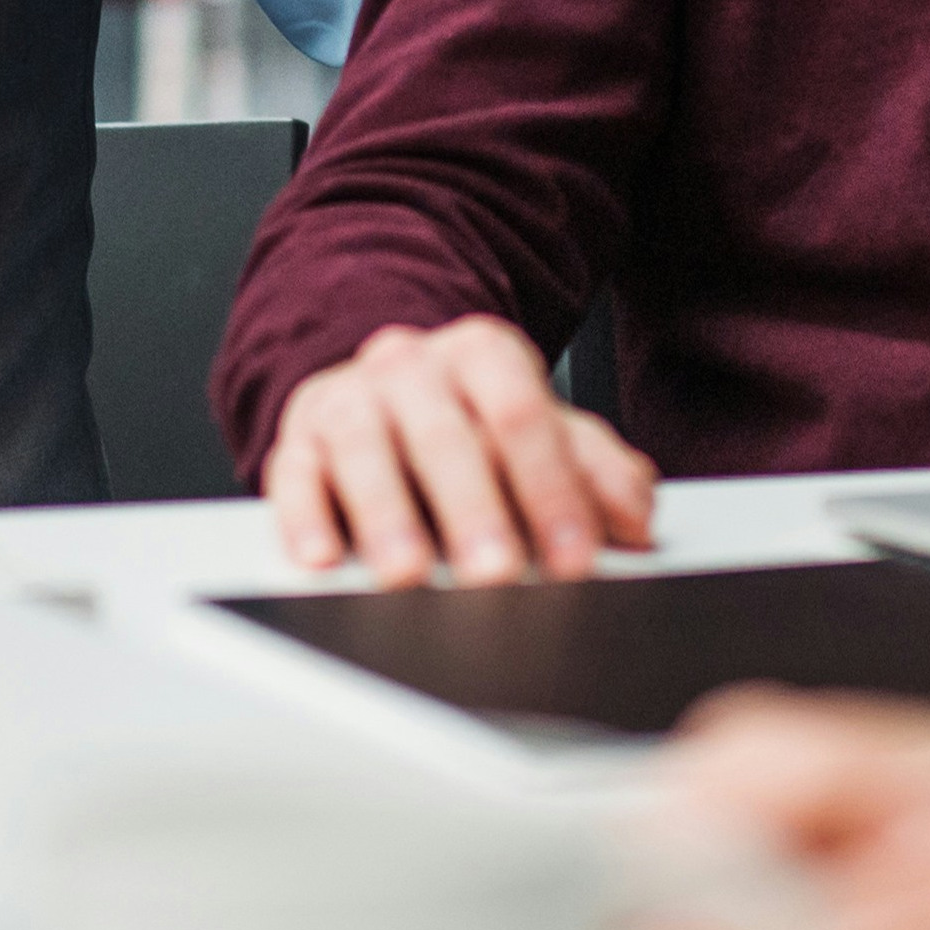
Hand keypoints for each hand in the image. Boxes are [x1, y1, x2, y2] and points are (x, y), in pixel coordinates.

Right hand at [261, 314, 659, 584]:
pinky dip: (305, 517)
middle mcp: (411, 367)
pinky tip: (323, 558)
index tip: (573, 557)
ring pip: (365, 449)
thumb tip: (637, 519)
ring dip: (388, 517)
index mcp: (482, 354)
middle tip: (496, 575)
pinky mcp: (296, 441)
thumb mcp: (545, 434)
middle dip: (474, 510)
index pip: (521, 414)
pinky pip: (292, 474)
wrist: (383, 390)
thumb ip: (597, 470)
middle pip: (444, 434)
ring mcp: (349, 400)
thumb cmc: (473, 425)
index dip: (550, 488)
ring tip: (409, 576)